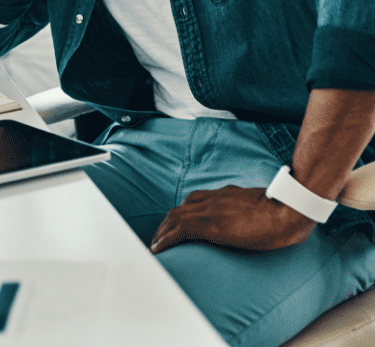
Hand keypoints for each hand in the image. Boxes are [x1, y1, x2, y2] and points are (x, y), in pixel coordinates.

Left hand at [149, 185, 315, 253]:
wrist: (287, 211)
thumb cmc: (283, 211)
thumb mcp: (262, 207)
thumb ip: (251, 210)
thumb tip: (256, 220)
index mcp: (224, 194)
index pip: (194, 200)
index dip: (182, 212)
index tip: (176, 224)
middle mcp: (213, 198)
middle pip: (180, 208)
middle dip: (168, 222)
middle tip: (160, 236)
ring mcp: (209, 209)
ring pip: (175, 217)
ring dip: (162, 231)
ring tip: (156, 245)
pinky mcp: (209, 224)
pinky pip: (179, 231)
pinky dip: (166, 239)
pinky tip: (159, 249)